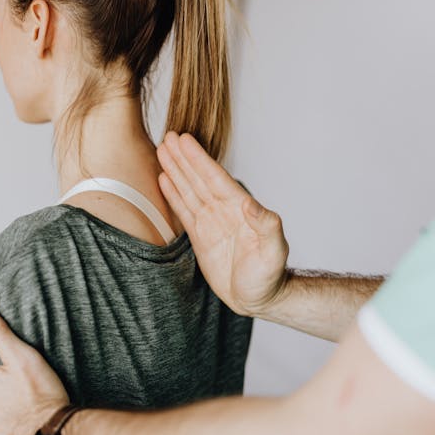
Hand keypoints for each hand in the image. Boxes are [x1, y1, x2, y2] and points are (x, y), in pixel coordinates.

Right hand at [157, 132, 289, 317]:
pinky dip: (173, 194)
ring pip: (189, 190)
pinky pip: (184, 210)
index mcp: (239, 209)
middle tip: (168, 136)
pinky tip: (163, 179)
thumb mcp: (273, 251)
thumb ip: (266, 225)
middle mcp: (223, 210)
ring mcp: (211, 222)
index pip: (215, 178)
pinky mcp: (200, 236)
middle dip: (184, 158)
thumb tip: (251, 203)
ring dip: (176, 170)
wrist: (258, 298)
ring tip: (161, 150)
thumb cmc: (269, 277)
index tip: (185, 140)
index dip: (199, 159)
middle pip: (199, 179)